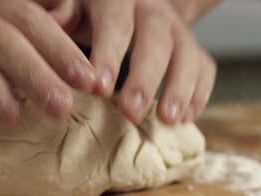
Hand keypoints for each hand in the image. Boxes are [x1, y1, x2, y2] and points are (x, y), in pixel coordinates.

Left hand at [45, 0, 216, 124]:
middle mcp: (153, 11)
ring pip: (187, 54)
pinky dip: (199, 94)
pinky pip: (205, 69)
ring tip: (168, 120)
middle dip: (145, 78)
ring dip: (178, 88)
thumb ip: (64, 17)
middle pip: (156, 39)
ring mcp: (178, 31)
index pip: (116, 21)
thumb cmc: (93, 20)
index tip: (99, 88)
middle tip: (131, 112)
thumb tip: (55, 21)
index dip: (109, 53)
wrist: (129, 14)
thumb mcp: (74, 12)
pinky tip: (186, 117)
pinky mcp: (194, 50)